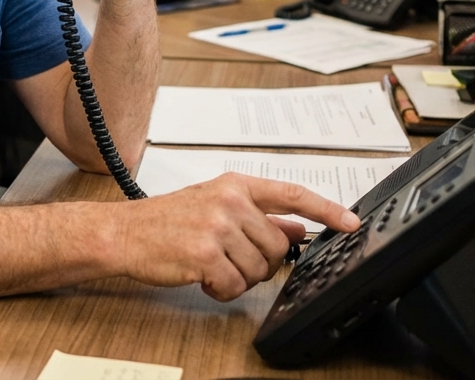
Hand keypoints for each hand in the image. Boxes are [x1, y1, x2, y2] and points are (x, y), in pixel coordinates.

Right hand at [118, 173, 359, 301]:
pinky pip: (234, 286)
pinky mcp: (205, 253)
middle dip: (258, 261)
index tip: (350, 222)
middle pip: (277, 245)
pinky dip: (220, 289)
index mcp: (234, 185)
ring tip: (210, 264)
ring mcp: (217, 226)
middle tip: (228, 257)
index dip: (325, 210)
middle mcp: (228, 201)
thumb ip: (257, 215)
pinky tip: (201, 275)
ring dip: (237, 277)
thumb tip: (295, 227)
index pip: (291, 194)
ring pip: (258, 269)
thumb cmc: (165, 220)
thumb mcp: (214, 206)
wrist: (123, 233)